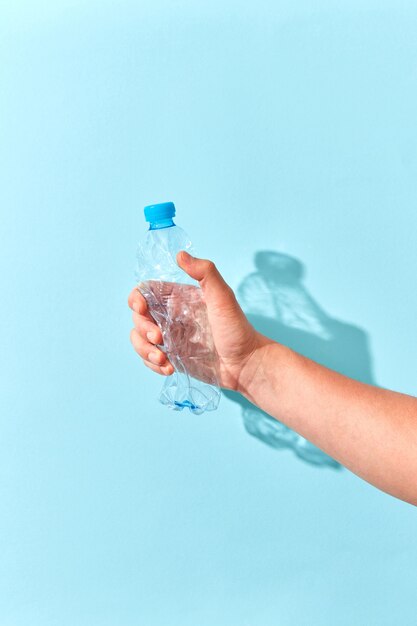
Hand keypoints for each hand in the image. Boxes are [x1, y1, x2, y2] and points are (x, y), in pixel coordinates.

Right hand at [128, 251, 270, 391]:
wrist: (246, 364)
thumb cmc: (237, 329)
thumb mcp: (223, 297)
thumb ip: (205, 273)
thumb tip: (180, 255)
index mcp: (179, 299)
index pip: (146, 292)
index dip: (136, 298)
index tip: (141, 307)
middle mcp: (171, 317)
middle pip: (138, 317)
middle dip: (142, 328)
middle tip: (159, 338)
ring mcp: (170, 338)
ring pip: (139, 340)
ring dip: (144, 350)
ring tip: (163, 359)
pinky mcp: (172, 358)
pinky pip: (149, 359)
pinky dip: (152, 364)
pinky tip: (169, 368)